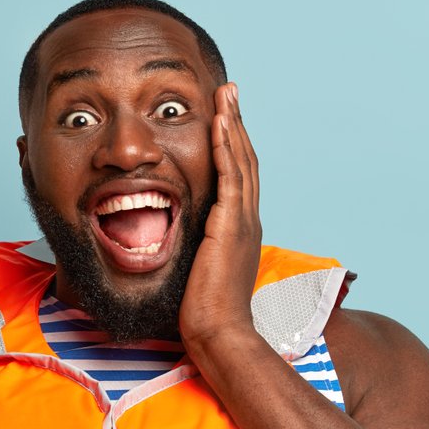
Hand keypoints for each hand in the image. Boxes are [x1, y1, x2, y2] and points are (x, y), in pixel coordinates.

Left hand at [178, 81, 262, 349]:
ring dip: (233, 125)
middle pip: (245, 161)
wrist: (218, 334)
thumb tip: (181, 245)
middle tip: (230, 93)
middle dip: (237, 125)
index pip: (239, 178)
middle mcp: (248, 221)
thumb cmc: (205, 314)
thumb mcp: (199, 273)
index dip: (233, 146)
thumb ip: (196, 251)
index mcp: (240, 231)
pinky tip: (219, 124)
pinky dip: (226, 148)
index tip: (224, 119)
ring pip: (241, 162)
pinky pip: (230, 177)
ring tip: (226, 95)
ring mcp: (243, 222)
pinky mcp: (231, 226)